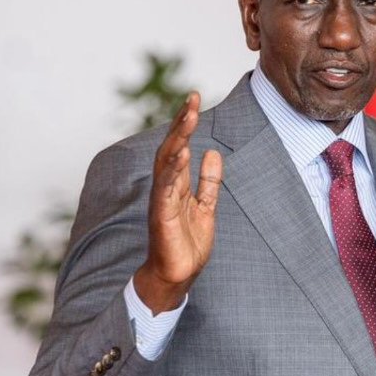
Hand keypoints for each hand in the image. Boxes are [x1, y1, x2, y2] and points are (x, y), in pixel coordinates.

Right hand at [132, 92, 222, 312]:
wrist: (176, 276)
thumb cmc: (187, 244)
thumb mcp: (205, 206)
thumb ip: (209, 182)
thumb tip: (213, 153)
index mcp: (176, 184)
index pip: (179, 147)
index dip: (186, 124)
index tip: (194, 98)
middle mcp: (166, 188)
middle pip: (171, 148)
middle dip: (181, 123)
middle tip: (192, 98)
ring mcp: (162, 201)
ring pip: (166, 163)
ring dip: (178, 139)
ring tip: (188, 118)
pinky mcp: (162, 217)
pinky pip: (166, 190)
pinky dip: (173, 171)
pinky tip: (182, 154)